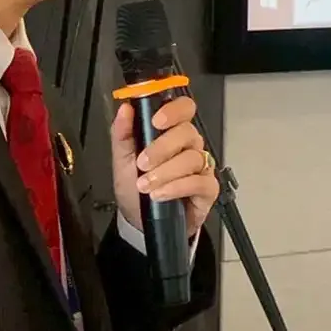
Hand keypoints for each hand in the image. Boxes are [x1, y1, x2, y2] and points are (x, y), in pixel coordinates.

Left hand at [110, 95, 219, 236]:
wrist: (139, 221)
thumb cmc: (134, 188)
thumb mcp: (122, 160)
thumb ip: (123, 134)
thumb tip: (125, 110)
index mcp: (171, 132)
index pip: (184, 109)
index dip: (174, 111)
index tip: (156, 121)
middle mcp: (189, 146)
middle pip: (187, 133)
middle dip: (162, 148)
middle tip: (143, 163)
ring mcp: (201, 166)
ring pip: (192, 158)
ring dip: (165, 172)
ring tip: (146, 185)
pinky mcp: (208, 188)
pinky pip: (200, 182)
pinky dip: (177, 187)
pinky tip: (161, 194)